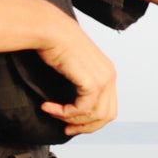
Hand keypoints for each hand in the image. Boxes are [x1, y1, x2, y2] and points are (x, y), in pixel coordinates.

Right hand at [35, 17, 118, 135]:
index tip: (72, 125)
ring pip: (95, 115)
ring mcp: (104, 79)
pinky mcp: (93, 82)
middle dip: (86, 126)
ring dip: (71, 119)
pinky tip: (49, 107)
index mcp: (108, 72)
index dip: (92, 121)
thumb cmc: (54, 43)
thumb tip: (75, 104)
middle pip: (106, 116)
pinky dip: (65, 113)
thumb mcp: (73, 65)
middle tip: (66, 129)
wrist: (48, 28)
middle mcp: (110, 76)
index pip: (108, 107)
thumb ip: (80, 82)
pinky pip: (83, 109)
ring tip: (52, 113)